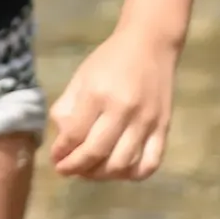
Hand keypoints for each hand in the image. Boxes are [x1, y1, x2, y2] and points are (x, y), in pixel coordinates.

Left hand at [47, 0, 193, 181]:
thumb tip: (62, 141)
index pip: (75, 134)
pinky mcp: (163, 128)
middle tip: (67, 169)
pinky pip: (150, 164)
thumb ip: (68, 108)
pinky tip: (119, 170)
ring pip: (122, 164)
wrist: (150, 44)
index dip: (62, 152)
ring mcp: (146, 121)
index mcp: (98, 94)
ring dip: (100, 175)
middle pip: (97, 153)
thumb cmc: (111, 59)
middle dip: (76, 167)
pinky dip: (132, 175)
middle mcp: (123, 110)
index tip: (56, 158)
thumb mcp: (82, 77)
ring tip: (89, 171)